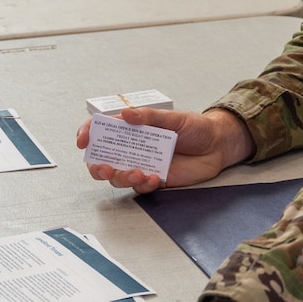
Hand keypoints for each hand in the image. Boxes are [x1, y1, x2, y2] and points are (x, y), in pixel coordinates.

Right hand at [76, 107, 253, 194]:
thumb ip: (150, 118)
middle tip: (104, 167)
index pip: (103, 130)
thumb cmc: (196, 127)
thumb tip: (126, 115)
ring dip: (121, 177)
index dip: (88, 134)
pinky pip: (140, 186)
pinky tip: (155, 178)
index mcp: (133, 128)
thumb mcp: (174, 118)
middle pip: (103, 158)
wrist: (218, 146)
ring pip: (118, 176)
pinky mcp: (155, 179)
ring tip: (138, 173)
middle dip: (97, 165)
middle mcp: (133, 147)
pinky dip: (143, 184)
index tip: (84, 141)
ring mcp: (142, 164)